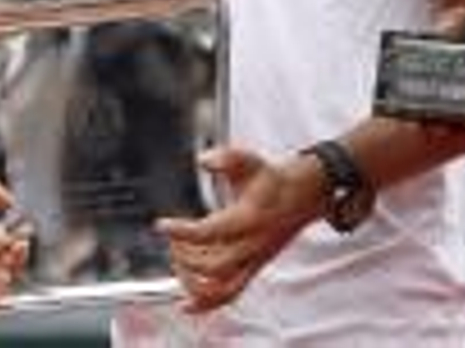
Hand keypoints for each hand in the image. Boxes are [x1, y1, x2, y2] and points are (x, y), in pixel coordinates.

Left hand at [157, 146, 320, 313]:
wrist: (302, 196)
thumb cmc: (272, 180)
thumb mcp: (250, 161)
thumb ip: (226, 158)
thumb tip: (204, 160)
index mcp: (249, 219)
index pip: (210, 232)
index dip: (182, 232)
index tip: (162, 225)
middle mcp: (252, 246)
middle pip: (214, 267)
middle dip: (186, 258)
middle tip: (174, 242)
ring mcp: (254, 261)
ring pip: (222, 289)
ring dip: (193, 282)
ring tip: (178, 262)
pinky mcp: (253, 269)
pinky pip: (230, 295)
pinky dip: (206, 305)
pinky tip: (185, 305)